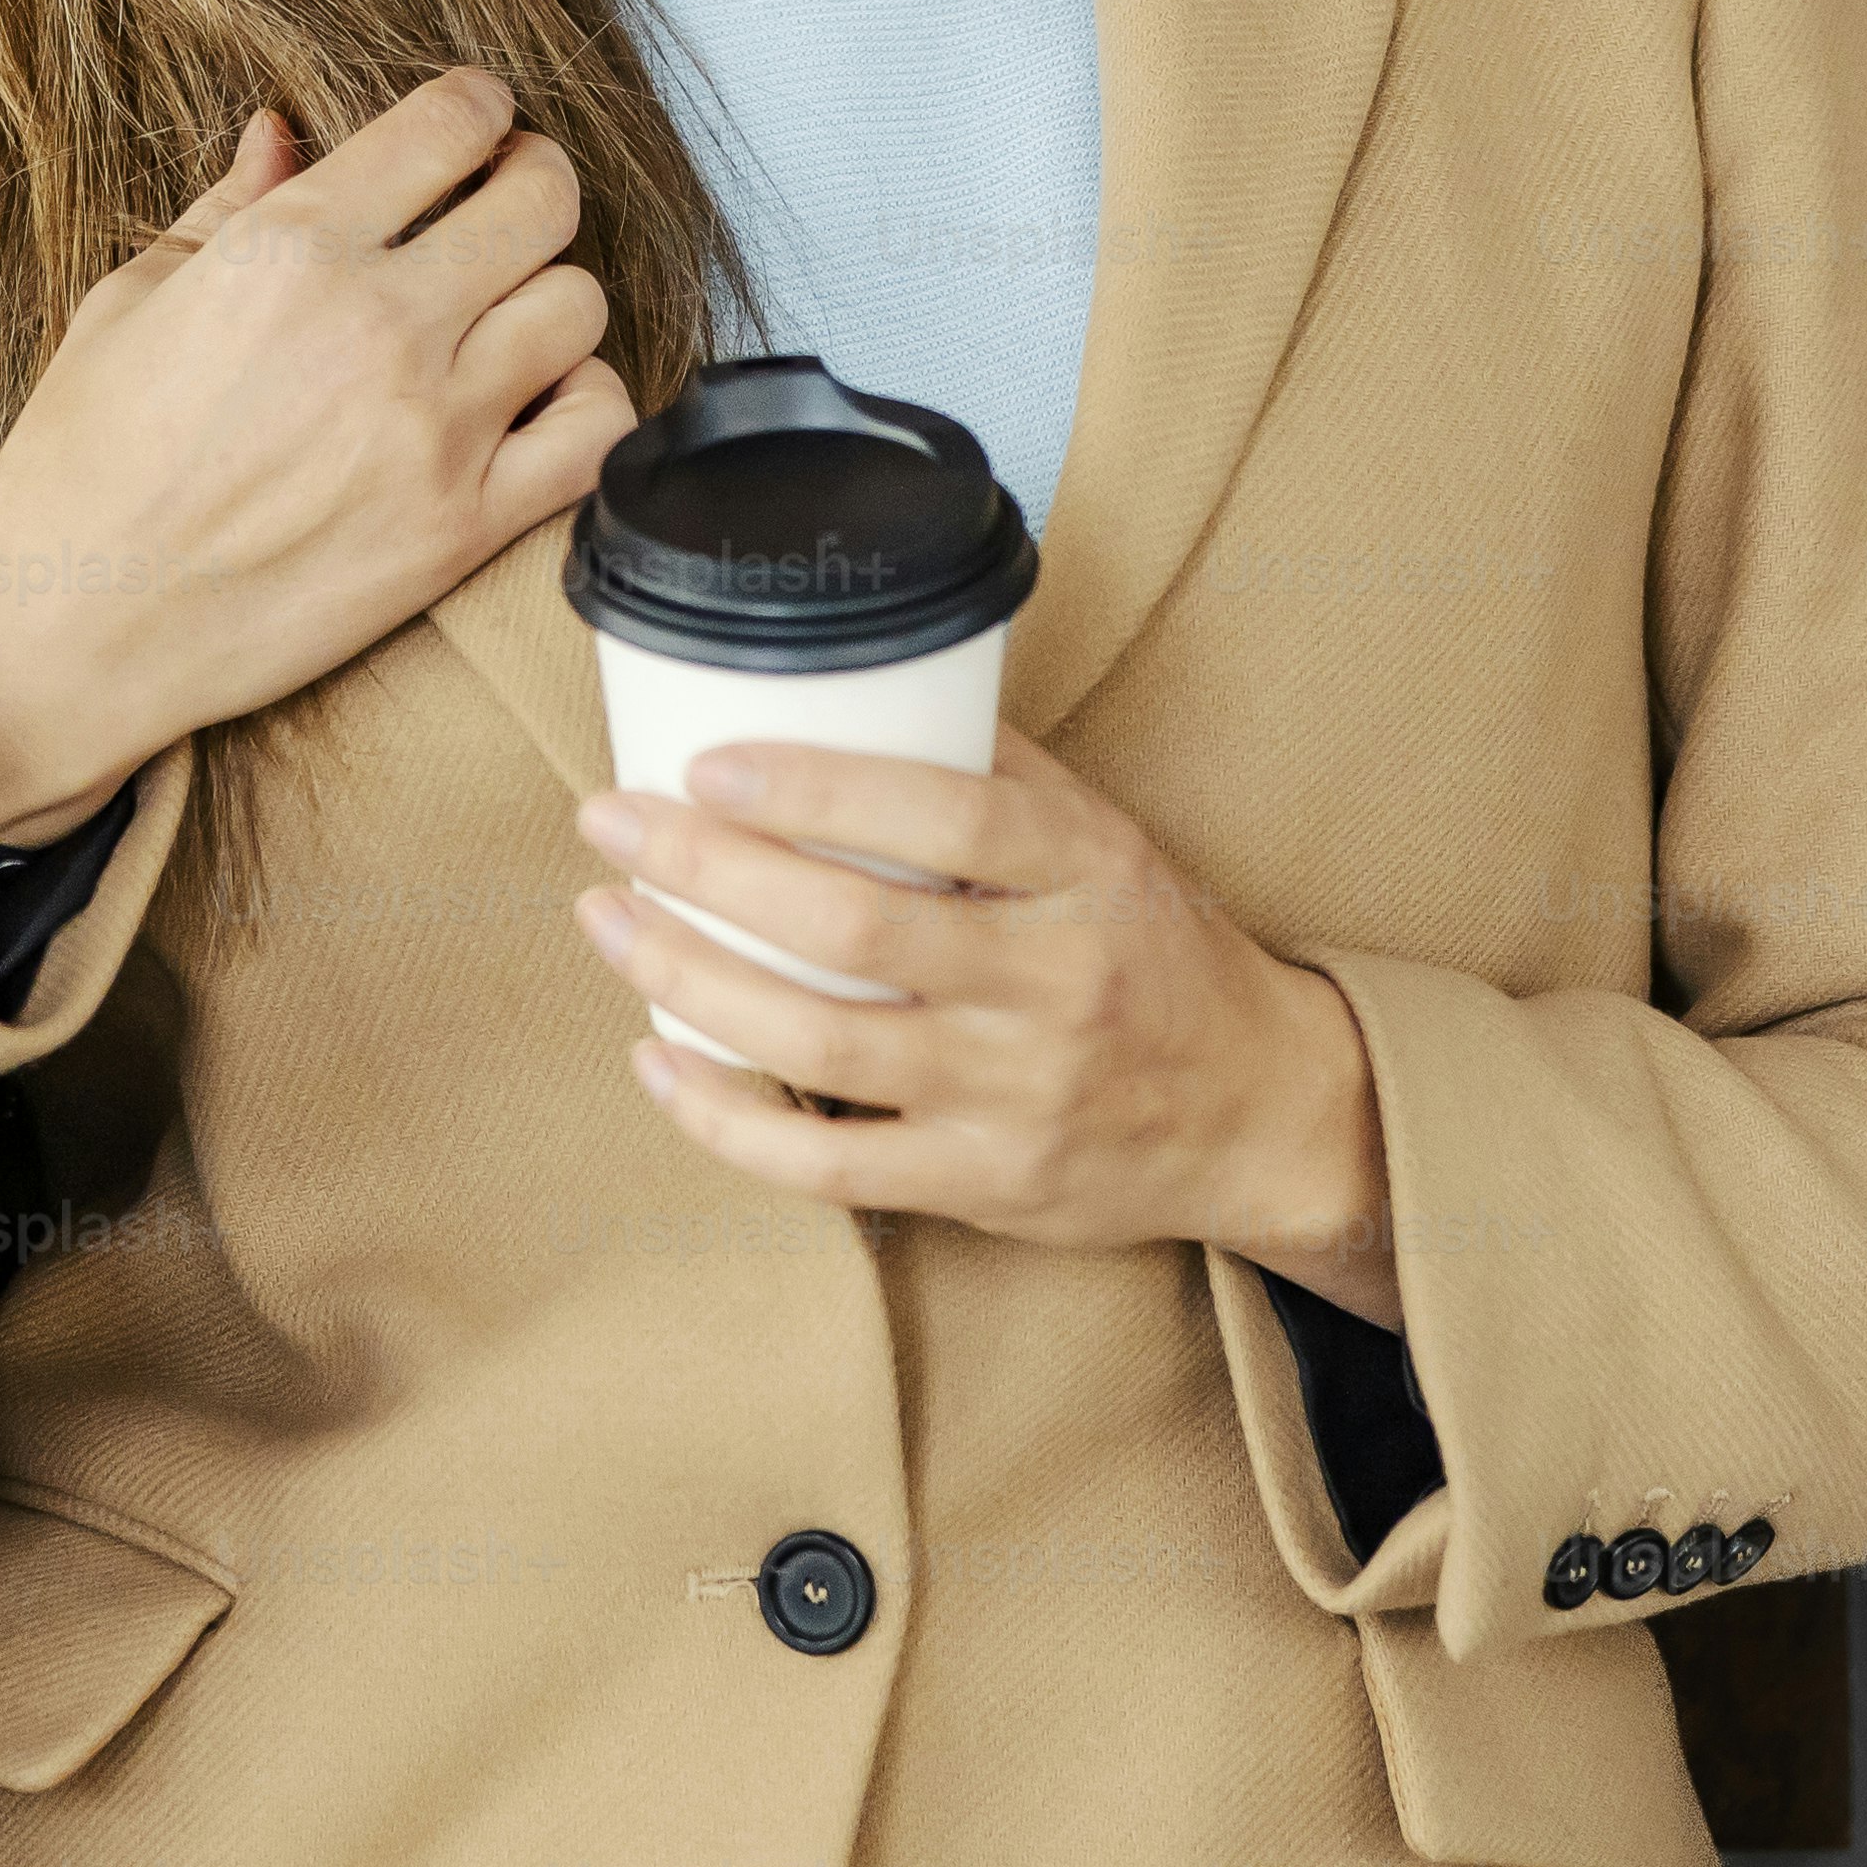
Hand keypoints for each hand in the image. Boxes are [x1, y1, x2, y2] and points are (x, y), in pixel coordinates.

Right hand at [0, 68, 637, 844]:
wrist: (73, 628)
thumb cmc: (82, 467)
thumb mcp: (130, 302)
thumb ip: (227, 206)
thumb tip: (282, 129)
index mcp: (291, 246)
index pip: (454, 121)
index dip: (480, 107)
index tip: (477, 126)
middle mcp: (378, 323)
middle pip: (544, 198)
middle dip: (531, 180)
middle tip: (504, 202)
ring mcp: (432, 428)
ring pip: (578, 305)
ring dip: (551, 295)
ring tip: (506, 315)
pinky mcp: (462, 527)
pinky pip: (597, 432)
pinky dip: (587, 404)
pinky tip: (537, 404)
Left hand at [569, 722, 1406, 1330]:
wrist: (1259, 1110)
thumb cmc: (1159, 953)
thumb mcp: (1108, 840)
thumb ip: (997, 772)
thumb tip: (862, 683)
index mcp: (1087, 873)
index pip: (946, 815)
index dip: (815, 787)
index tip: (706, 761)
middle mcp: (1052, 983)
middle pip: (857, 928)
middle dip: (710, 871)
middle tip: (612, 822)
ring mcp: (1014, 1093)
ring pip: (823, 1043)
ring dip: (691, 978)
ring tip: (608, 918)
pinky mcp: (982, 1183)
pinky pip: (829, 1165)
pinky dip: (726, 1120)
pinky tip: (656, 1060)